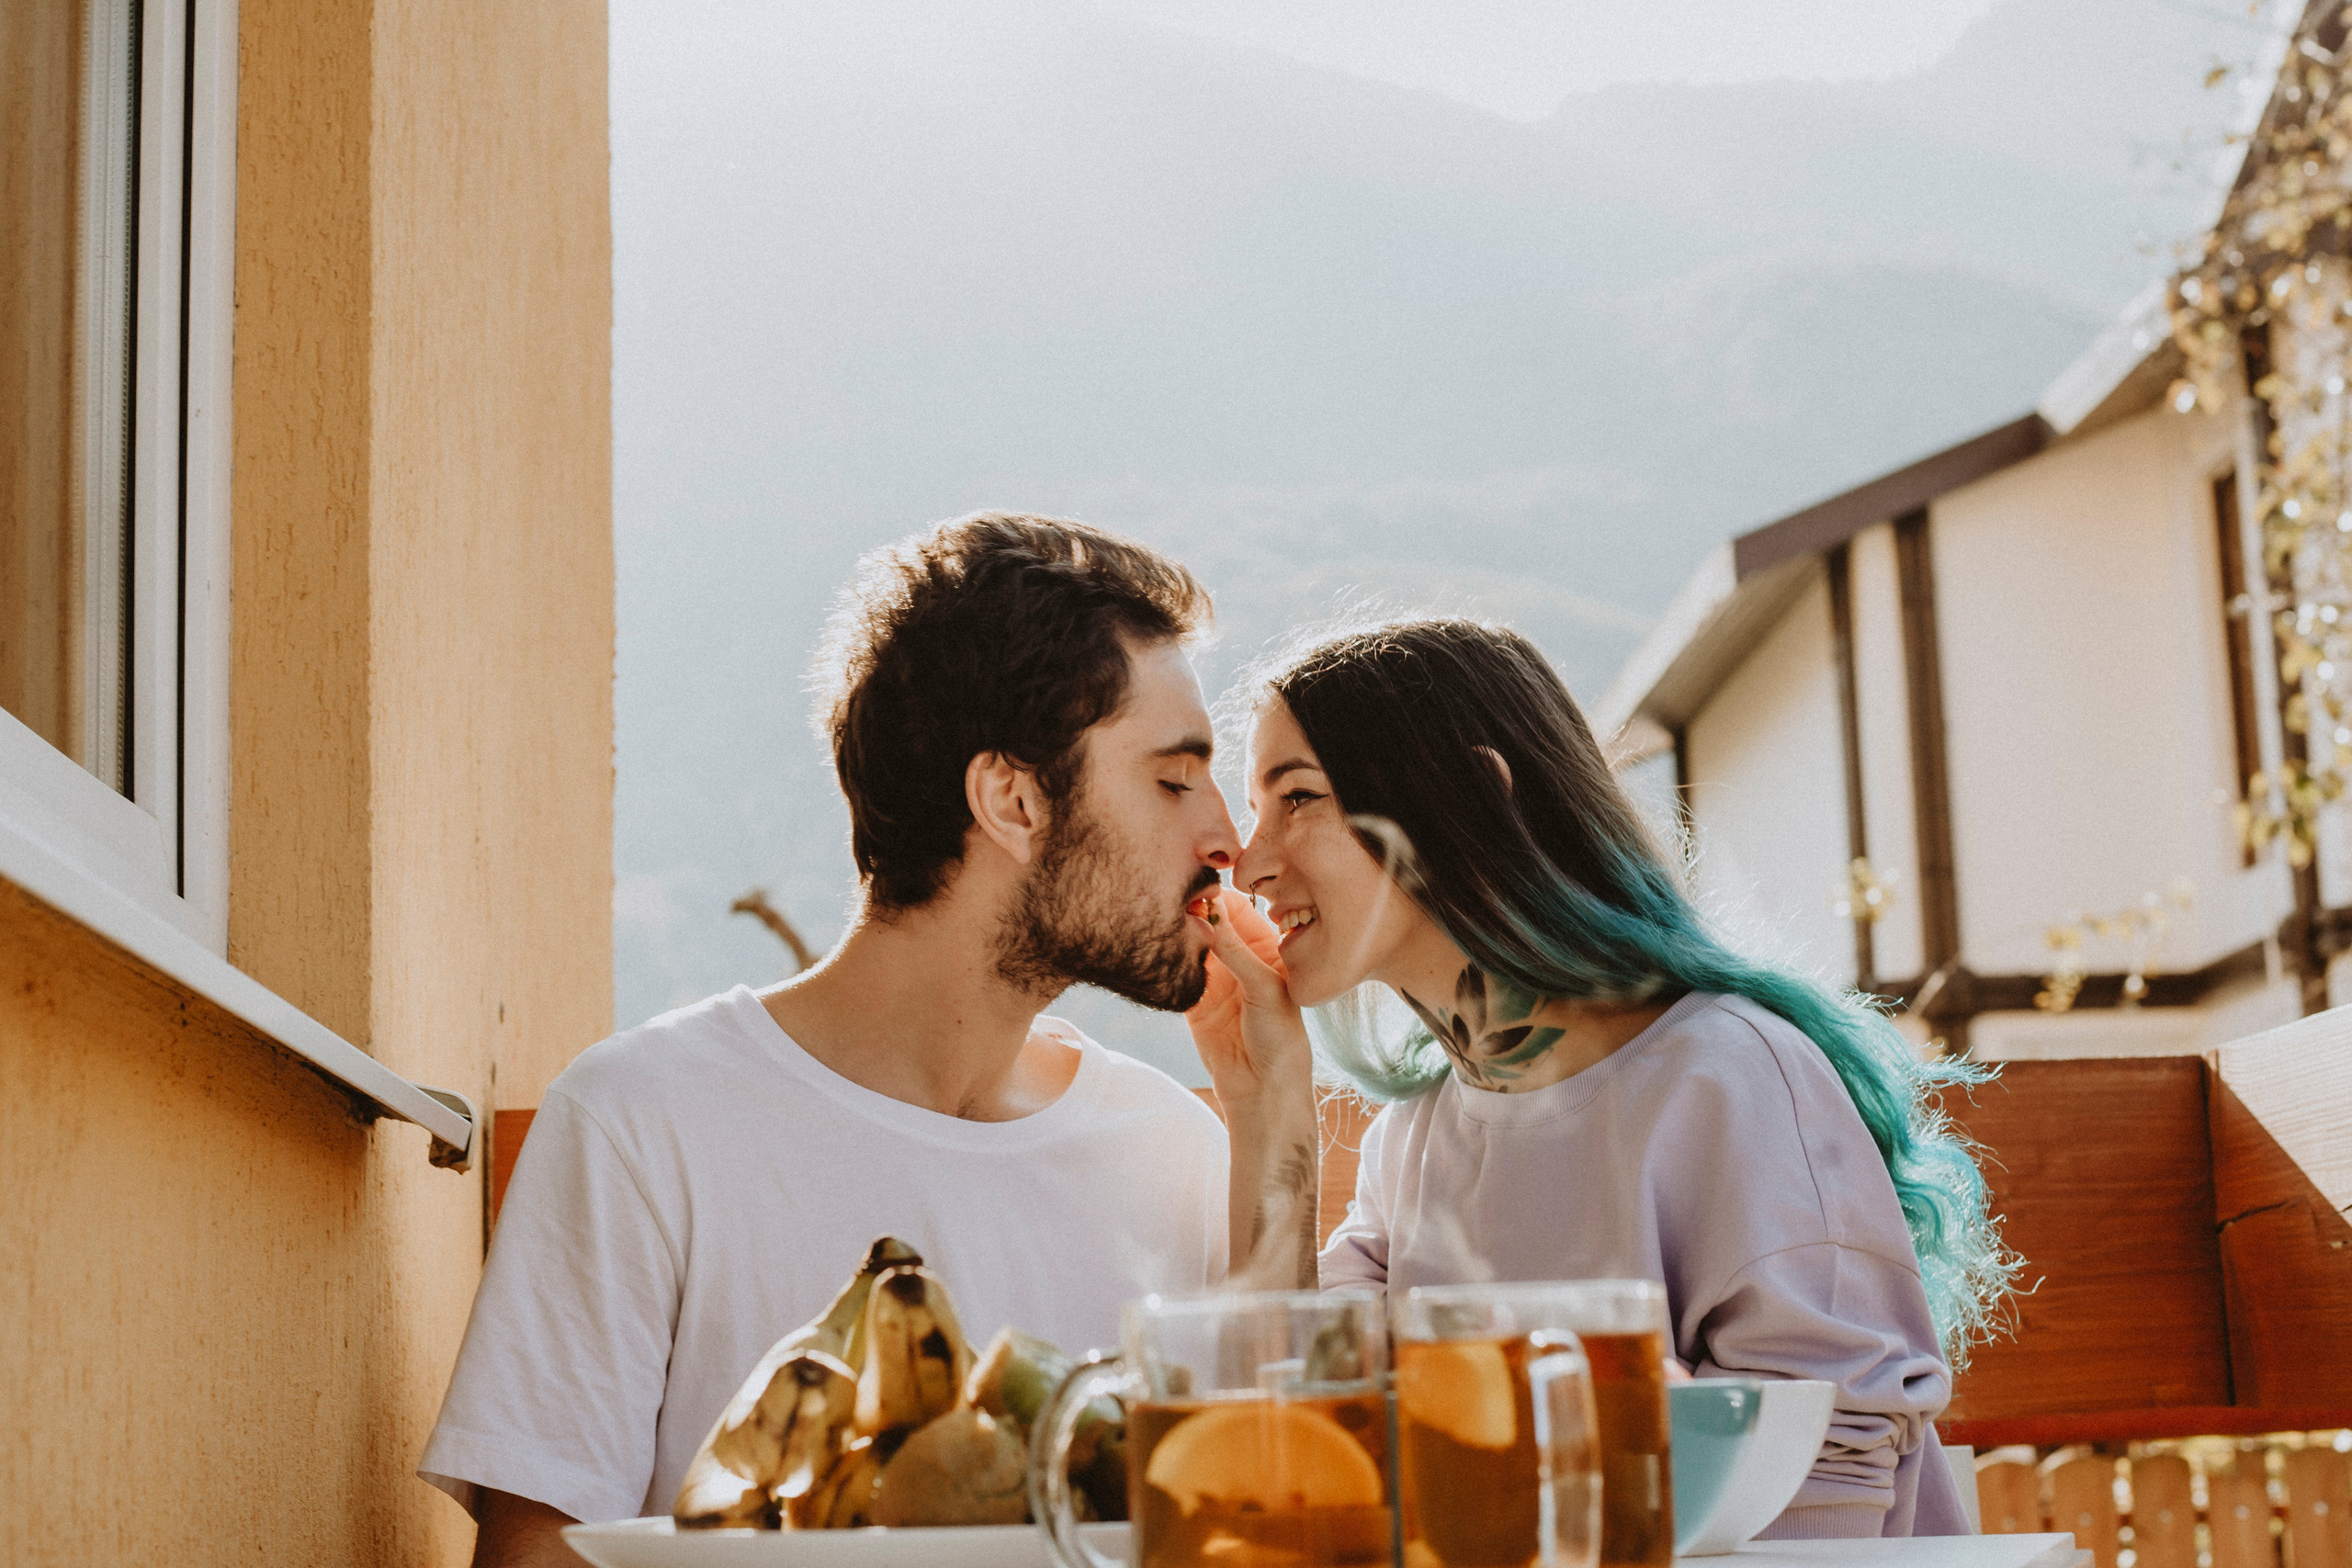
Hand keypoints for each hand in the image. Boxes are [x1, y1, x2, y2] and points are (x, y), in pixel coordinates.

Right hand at [1186, 886, 1311, 1109]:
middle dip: (1194, 909)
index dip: (1219, 897)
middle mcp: (1239, 960)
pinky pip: (1177, 971)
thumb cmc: (1281, 1038)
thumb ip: (1235, 950)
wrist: (1263, 1091)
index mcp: (1266, 949)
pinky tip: (1159, 949)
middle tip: (1174, 900)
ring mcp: (1215, 979)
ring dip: (1179, 933)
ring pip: (1191, 944)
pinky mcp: (1193, 1000)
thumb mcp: (1264, 987)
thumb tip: (1211, 910)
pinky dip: (1167, 961)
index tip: (1197, 885)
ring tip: (1164, 921)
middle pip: (1211, 923)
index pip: (1238, 910)